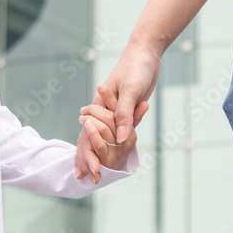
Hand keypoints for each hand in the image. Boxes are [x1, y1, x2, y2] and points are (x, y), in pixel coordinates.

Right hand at [73, 44, 158, 180]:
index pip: (89, 134)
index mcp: (101, 104)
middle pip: (91, 137)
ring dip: (96, 152)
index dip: (87, 153)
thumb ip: (125, 115)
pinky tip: (108, 151)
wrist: (145, 52)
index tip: (88, 172)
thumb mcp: (132, 91)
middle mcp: (103, 109)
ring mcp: (113, 109)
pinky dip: (111, 142)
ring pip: (101, 135)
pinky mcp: (124, 109)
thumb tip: (120, 140)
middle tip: (87, 179)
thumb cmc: (137, 68)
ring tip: (92, 172)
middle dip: (88, 157)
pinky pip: (116, 129)